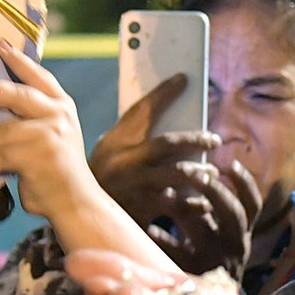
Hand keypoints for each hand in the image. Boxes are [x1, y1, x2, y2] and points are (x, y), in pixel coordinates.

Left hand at [0, 39, 97, 220]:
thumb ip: (32, 116)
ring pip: (0, 131)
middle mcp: (58, 115)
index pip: (38, 75)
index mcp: (62, 104)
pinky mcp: (38, 159)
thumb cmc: (56, 167)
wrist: (75, 201)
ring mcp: (49, 136)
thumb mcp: (52, 133)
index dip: (17, 59)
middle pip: (16, 94)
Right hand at [91, 75, 260, 275]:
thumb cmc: (104, 176)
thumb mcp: (110, 150)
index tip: (184, 78)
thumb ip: (134, 132)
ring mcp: (133, 189)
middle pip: (168, 144)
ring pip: (176, 175)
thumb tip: (168, 107)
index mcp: (115, 145)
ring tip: (212, 174)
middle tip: (215, 140)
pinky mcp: (142, 213)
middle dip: (195, 139)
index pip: (142, 111)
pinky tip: (205, 204)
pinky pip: (176, 206)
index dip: (164, 93)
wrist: (79, 217)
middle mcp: (124, 164)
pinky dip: (194, 205)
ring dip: (199, 173)